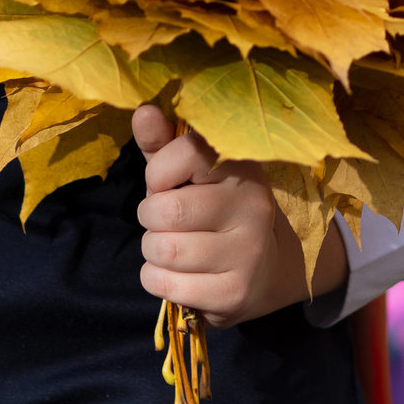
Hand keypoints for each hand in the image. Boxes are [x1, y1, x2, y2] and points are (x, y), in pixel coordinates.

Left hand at [132, 104, 347, 328]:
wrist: (261, 271)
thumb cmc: (211, 211)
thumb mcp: (189, 175)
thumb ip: (163, 145)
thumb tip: (143, 111)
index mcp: (242, 167)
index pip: (188, 153)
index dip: (159, 172)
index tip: (165, 184)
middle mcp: (253, 206)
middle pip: (168, 210)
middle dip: (150, 218)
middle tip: (163, 222)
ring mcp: (248, 252)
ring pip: (165, 250)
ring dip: (152, 251)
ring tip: (169, 246)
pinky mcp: (235, 292)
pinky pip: (167, 285)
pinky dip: (155, 279)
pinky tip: (174, 274)